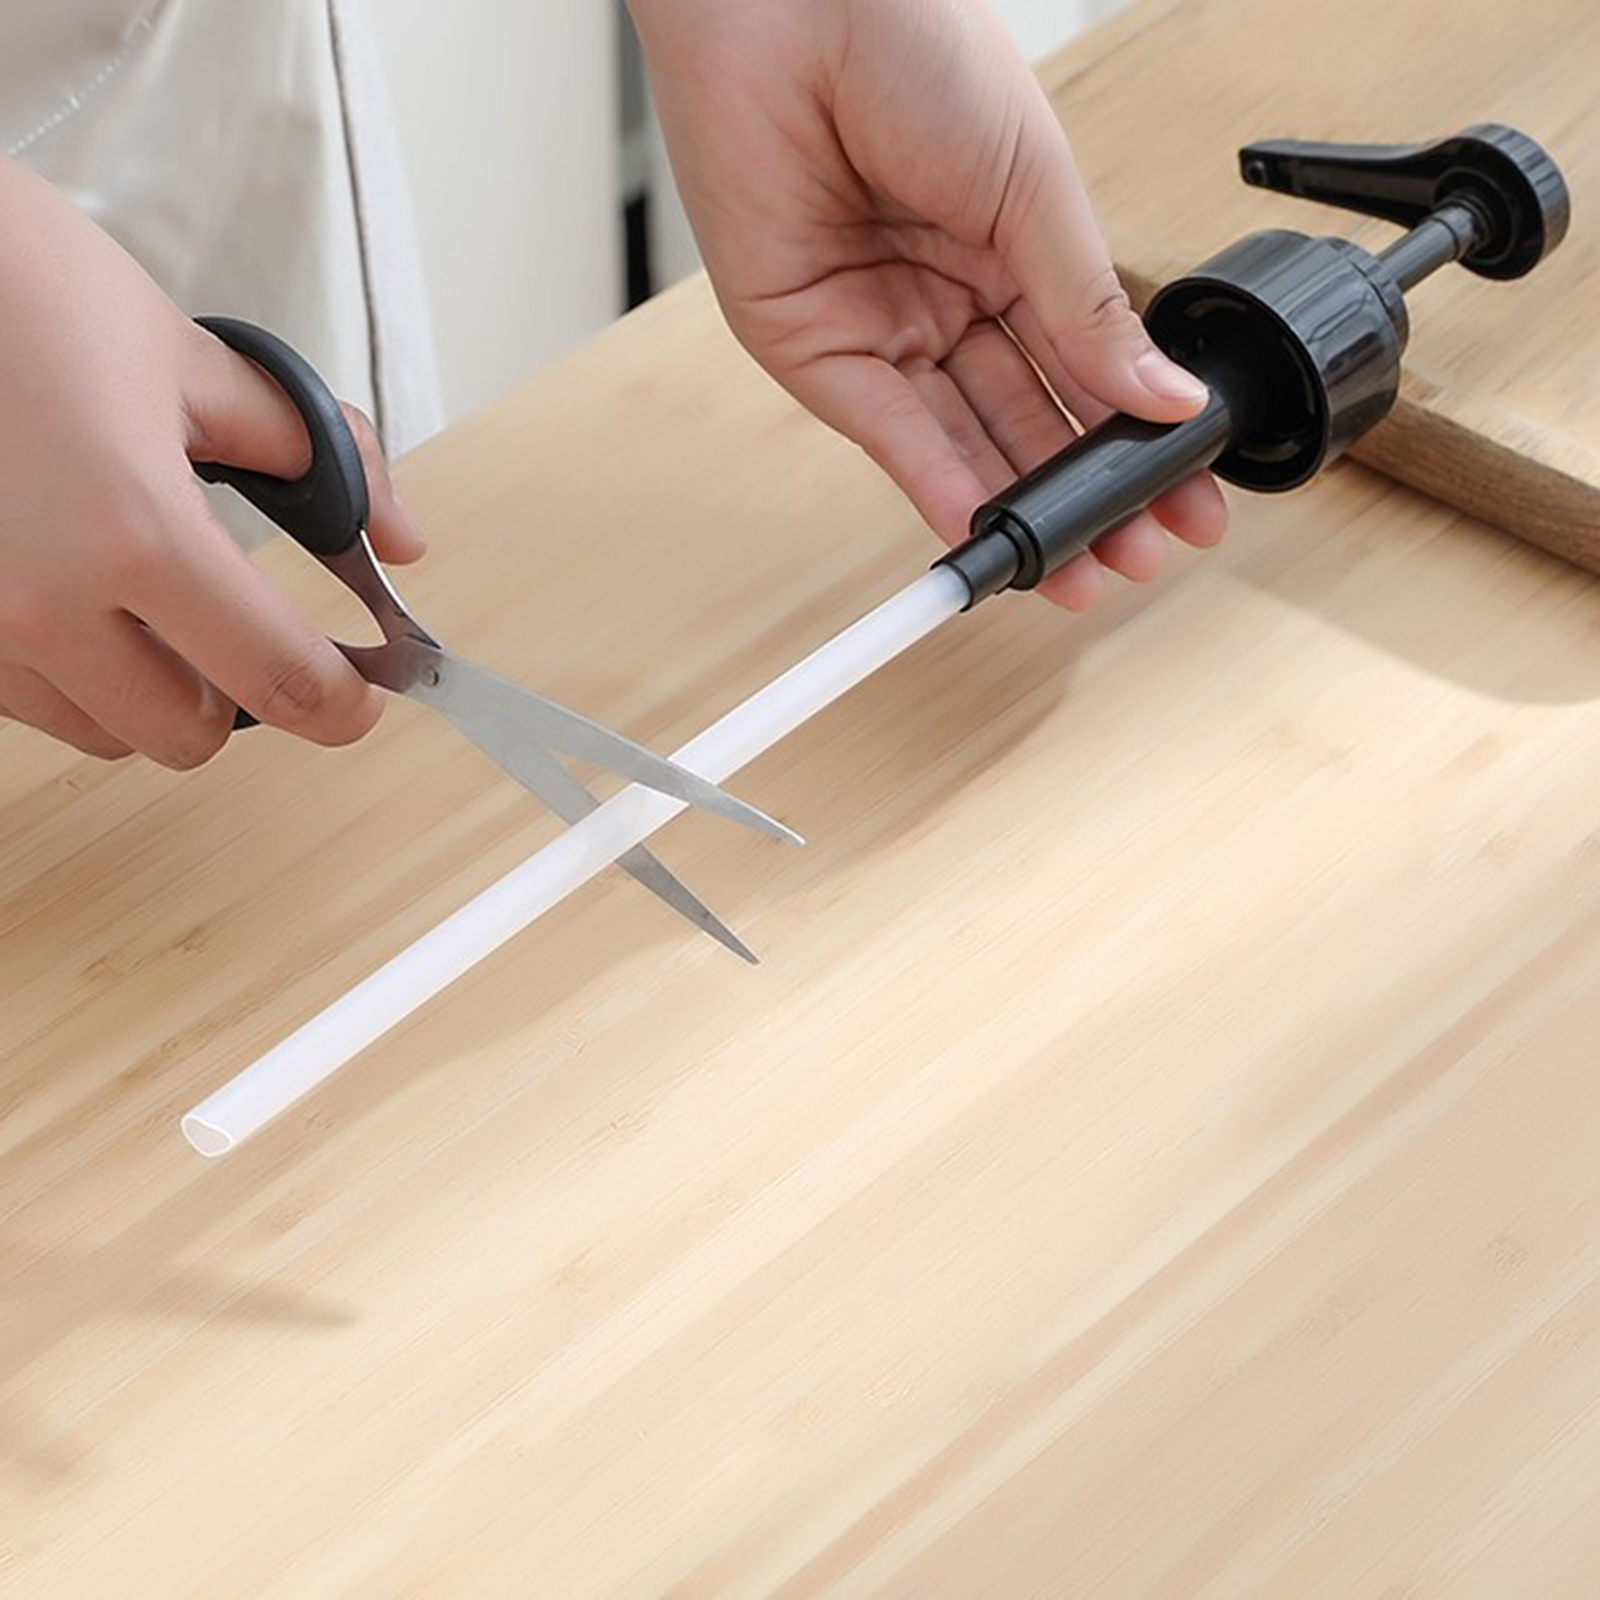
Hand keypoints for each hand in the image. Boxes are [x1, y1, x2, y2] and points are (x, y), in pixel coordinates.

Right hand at [0, 155, 424, 766]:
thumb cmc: (28, 291)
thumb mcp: (194, 361)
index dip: (341, 707)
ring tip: (141, 596)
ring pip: (103, 729)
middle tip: (244, 635)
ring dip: (144, 688)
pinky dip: (71, 669)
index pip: (278, 679)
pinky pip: (28, 700)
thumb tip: (403, 540)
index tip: (358, 700)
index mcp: (136, 533)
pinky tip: (70, 589)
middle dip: (234, 698)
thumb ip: (320, 455)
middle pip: (186, 736)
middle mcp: (42, 602)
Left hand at [630, 0, 1226, 608]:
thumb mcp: (1037, 189)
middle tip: (1139, 555)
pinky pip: (887, 433)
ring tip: (1081, 569)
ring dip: (1020, 510)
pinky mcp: (813, 348)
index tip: (1187, 499)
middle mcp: (949, 298)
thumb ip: (1089, 308)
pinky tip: (990, 531)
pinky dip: (938, 485)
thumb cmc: (916, 47)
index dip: (1134, 441)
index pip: (1084, 371)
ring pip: (964, 441)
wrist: (798, 3)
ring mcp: (884, 326)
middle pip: (1027, 422)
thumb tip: (1167, 398)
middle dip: (1084, 496)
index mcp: (1014, 251)